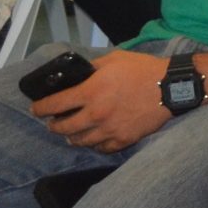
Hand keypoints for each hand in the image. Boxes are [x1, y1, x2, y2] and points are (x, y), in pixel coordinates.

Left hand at [31, 48, 170, 153]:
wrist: (171, 87)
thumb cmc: (143, 69)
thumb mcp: (114, 59)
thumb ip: (92, 67)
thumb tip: (76, 74)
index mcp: (91, 91)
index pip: (55, 104)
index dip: (40, 107)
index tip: (36, 109)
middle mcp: (96, 113)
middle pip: (63, 128)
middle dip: (53, 125)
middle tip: (52, 122)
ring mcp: (108, 130)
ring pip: (79, 141)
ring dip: (72, 136)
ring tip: (71, 132)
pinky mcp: (122, 140)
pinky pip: (100, 148)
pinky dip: (94, 144)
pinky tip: (94, 138)